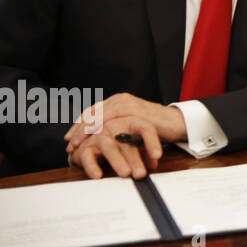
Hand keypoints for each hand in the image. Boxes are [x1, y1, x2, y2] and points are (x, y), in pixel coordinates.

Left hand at [64, 93, 186, 155]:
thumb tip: (98, 139)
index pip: (92, 111)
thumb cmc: (155, 127)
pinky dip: (100, 132)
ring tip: (78, 147)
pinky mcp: (135, 112)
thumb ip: (116, 125)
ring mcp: (128, 104)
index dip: (78, 125)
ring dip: (85, 133)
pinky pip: (112, 121)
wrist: (177, 123)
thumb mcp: (131, 125)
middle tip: (70, 146)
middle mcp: (121, 99)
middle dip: (78, 131)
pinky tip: (94, 142)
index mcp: (118, 100)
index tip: (69, 139)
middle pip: (92, 114)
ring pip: (98, 117)